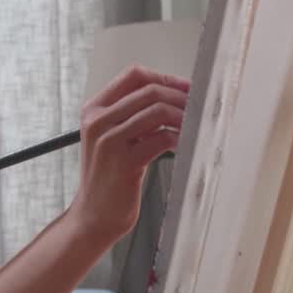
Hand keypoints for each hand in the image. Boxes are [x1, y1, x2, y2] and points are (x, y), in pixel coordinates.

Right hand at [67, 66, 189, 244]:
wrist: (94, 216)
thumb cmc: (109, 179)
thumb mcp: (112, 139)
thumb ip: (133, 116)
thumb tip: (173, 97)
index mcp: (93, 110)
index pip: (133, 76)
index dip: (165, 77)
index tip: (186, 87)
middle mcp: (98, 122)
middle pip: (149, 90)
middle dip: (181, 95)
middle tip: (199, 105)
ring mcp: (109, 141)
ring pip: (157, 110)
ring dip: (183, 115)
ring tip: (195, 125)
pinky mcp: (124, 163)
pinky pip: (161, 138)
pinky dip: (179, 137)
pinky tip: (186, 143)